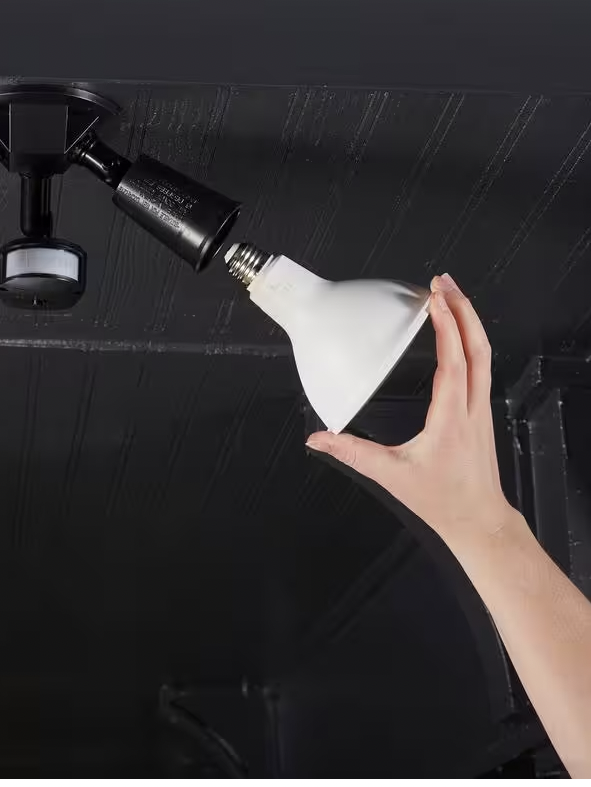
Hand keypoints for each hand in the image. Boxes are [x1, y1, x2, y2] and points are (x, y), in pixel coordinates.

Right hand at [305, 273, 516, 552]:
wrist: (478, 521)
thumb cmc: (442, 500)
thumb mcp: (391, 475)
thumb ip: (351, 453)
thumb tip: (318, 438)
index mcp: (452, 418)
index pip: (454, 362)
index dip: (447, 327)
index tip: (436, 300)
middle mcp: (472, 407)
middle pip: (478, 348)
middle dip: (464, 309)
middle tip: (445, 282)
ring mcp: (481, 408)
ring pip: (485, 355)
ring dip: (470, 321)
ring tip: (452, 296)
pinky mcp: (481, 412)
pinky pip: (482, 367)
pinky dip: (471, 341)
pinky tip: (458, 332)